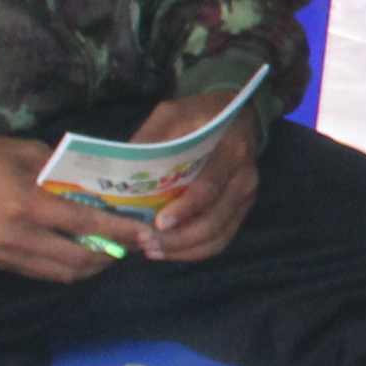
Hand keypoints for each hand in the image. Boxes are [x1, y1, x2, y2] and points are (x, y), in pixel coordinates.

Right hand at [0, 131, 153, 281]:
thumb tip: (97, 188)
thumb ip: (63, 173)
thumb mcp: (28, 153)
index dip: (120, 232)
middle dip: (111, 256)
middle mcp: (19, 234)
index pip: (85, 225)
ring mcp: (6, 252)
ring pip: (62, 273)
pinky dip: (66, 268)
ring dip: (91, 267)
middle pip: (78, 260)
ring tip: (109, 251)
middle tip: (131, 245)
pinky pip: (42, 273)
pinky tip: (78, 254)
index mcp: (28, 202)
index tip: (145, 233)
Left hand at [128, 90, 267, 264]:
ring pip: (218, 237)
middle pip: (214, 221)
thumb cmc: (200, 114)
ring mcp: (245, 198)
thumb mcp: (173, 113)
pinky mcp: (240, 211)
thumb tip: (120, 171)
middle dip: (178, 239)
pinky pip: (220, 240)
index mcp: (231, 151)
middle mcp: (244, 179)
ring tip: (151, 250)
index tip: (158, 223)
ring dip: (184, 250)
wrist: (238, 115)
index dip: (185, 209)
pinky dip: (193, 251)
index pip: (210, 188)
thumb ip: (151, 137)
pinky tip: (167, 251)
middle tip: (145, 242)